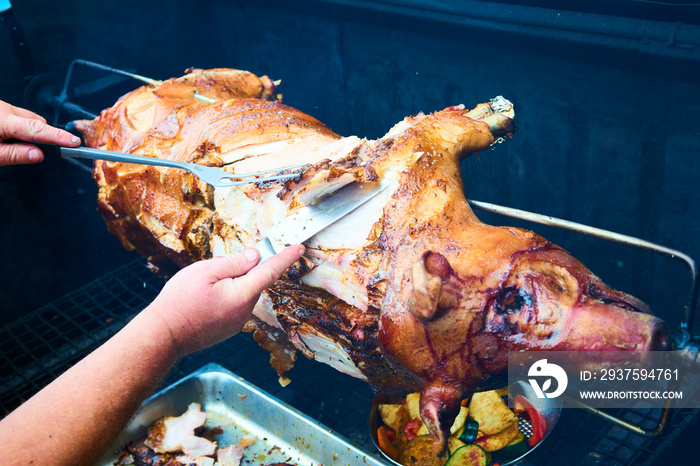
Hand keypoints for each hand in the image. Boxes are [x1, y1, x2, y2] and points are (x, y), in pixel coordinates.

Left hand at [0, 100, 80, 164]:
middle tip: (32, 153)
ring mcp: (4, 107)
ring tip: (13, 146)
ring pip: (28, 119)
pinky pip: (19, 117)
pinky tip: (10, 138)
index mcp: (3, 120)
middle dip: (41, 137)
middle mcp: (5, 109)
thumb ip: (15, 155)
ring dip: (29, 133)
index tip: (75, 143)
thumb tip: (39, 155)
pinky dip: (21, 129)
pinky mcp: (2, 109)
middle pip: (36, 122)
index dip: (59, 136)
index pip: (37, 129)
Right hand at [145, 245, 304, 356]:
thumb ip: (234, 263)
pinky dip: (225, 297)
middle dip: (241, 270)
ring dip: (231, 285)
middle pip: (253, 281)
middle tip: (214, 270)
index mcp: (242, 295)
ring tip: (202, 290)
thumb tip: (256, 257)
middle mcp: (245, 311)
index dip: (286, 258)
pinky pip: (234, 305)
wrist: (163, 336)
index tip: (299, 248)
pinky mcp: (229, 328)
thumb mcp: (204, 272)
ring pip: (242, 293)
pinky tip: (204, 300)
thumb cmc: (179, 302)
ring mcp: (237, 322)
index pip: (271, 271)